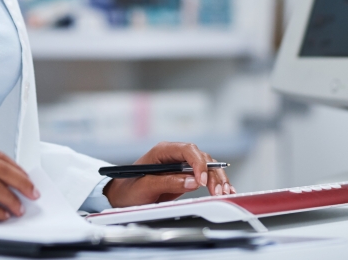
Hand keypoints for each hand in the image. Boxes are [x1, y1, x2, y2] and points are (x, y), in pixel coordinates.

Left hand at [103, 142, 234, 207]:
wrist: (123, 197)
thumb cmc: (129, 189)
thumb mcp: (145, 186)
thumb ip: (168, 182)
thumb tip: (192, 182)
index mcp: (162, 151)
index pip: (188, 150)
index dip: (198, 164)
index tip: (202, 181)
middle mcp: (174, 155)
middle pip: (201, 157)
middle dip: (212, 173)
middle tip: (217, 191)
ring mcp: (181, 165)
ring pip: (207, 166)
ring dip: (218, 178)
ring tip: (224, 192)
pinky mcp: (186, 176)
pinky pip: (205, 176)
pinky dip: (216, 183)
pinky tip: (224, 190)